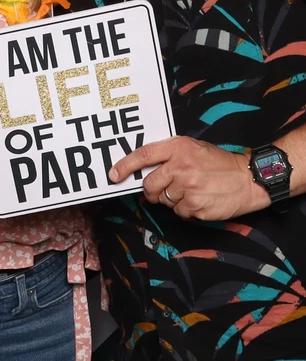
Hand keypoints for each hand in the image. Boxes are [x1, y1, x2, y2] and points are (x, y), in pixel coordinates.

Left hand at [110, 135, 268, 219]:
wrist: (247, 179)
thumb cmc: (219, 163)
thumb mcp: (194, 148)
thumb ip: (170, 155)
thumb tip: (144, 169)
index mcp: (179, 148)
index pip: (143, 155)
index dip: (125, 166)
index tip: (113, 175)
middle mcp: (181, 167)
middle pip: (149, 184)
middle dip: (152, 190)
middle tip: (167, 188)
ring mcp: (188, 188)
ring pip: (164, 200)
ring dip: (173, 199)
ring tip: (192, 190)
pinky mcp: (195, 206)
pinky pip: (179, 212)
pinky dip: (186, 209)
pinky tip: (200, 200)